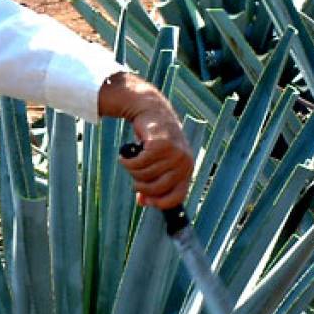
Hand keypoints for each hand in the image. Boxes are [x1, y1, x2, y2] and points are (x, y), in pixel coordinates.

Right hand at [97, 72, 193, 208]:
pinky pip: (138, 163)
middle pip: (157, 188)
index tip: (145, 200)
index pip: (177, 197)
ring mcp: (173, 153)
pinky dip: (128, 161)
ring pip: (145, 175)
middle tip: (134, 177)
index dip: (160, 202)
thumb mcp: (159, 162)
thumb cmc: (155, 140)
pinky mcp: (160, 145)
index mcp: (187, 169)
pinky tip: (125, 155)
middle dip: (141, 186)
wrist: (152, 111)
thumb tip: (142, 201)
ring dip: (132, 170)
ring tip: (130, 161)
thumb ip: (153, 182)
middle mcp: (184, 162)